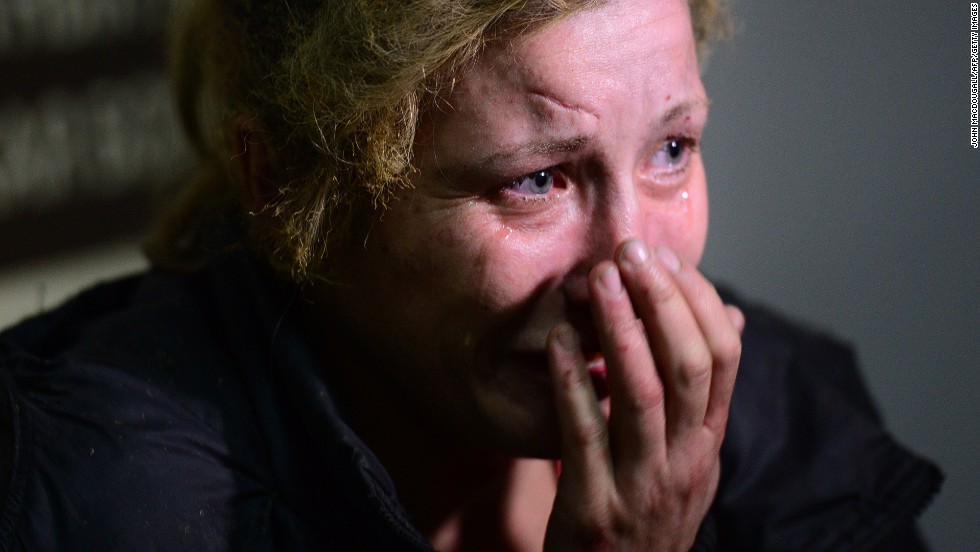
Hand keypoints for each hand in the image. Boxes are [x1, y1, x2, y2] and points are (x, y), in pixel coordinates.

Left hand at [544, 239, 743, 551]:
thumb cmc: (648, 512)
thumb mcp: (690, 458)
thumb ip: (702, 395)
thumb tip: (731, 317)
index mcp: (709, 442)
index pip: (724, 358)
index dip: (698, 301)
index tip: (664, 258)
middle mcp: (687, 461)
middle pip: (690, 366)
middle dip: (663, 302)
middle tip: (630, 251)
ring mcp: (643, 485)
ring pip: (643, 394)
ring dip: (621, 329)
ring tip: (596, 279)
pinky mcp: (594, 507)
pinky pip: (585, 433)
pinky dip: (572, 382)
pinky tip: (558, 341)